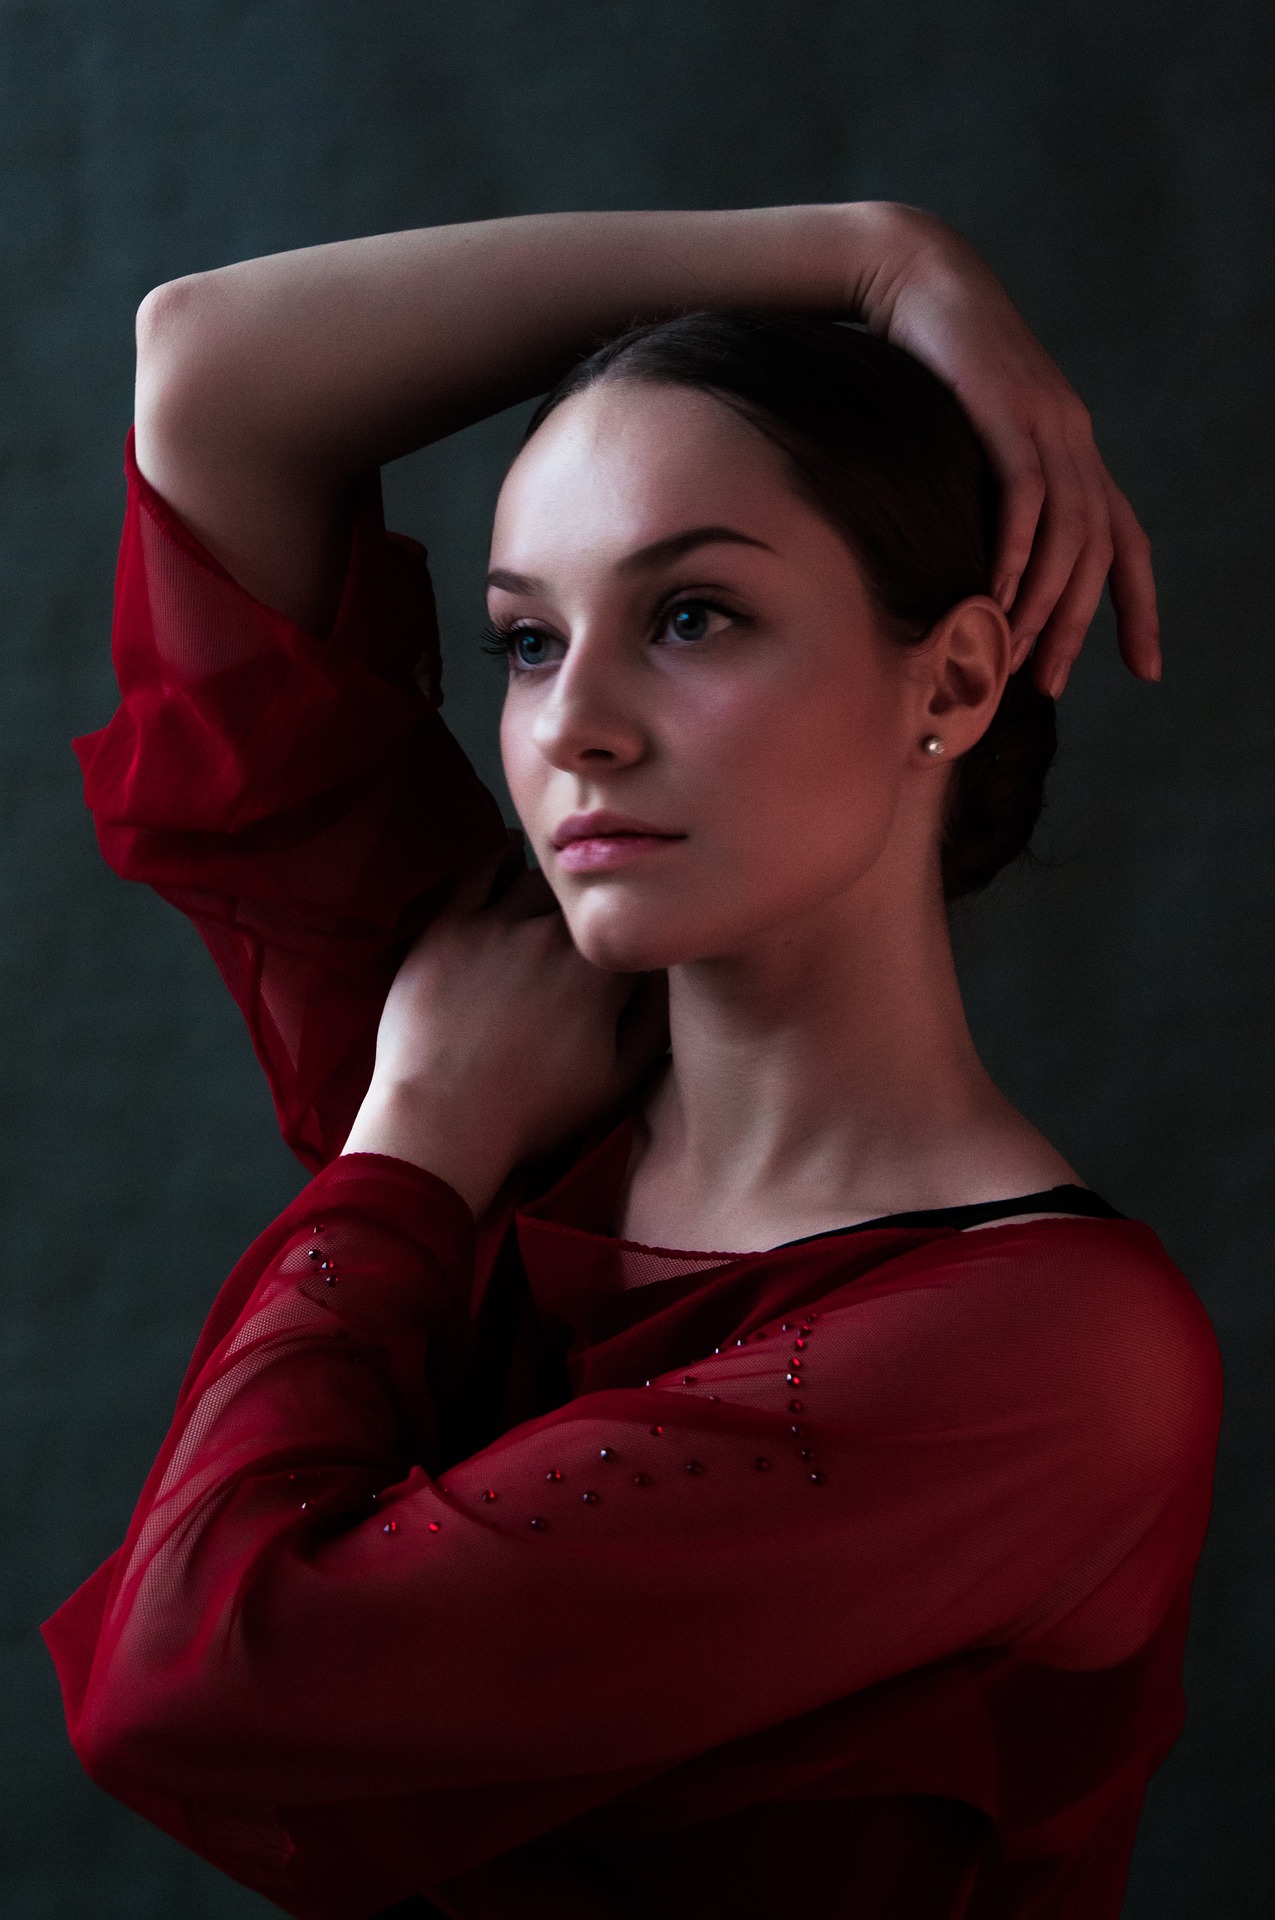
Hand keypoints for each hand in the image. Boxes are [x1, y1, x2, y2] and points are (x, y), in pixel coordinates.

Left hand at [342, 838, 668, 1213]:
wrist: (441, 1119)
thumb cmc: (533, 1111)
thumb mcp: (618, 1081)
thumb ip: (656, 1022)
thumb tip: (672, 979)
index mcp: (601, 970)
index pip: (637, 927)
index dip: (642, 933)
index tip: (640, 940)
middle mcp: (553, 932)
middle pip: (590, 897)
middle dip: (597, 908)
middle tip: (592, 923)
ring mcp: (498, 923)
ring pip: (542, 878)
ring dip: (555, 889)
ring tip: (556, 899)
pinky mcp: (450, 925)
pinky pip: (481, 870)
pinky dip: (501, 858)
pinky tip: (510, 857)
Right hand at [857, 210, 1159, 699]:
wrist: (922, 281)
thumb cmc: (939, 369)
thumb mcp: (978, 438)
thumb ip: (994, 494)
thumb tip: (981, 568)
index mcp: (1078, 453)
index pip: (1126, 544)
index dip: (1140, 609)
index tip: (1146, 669)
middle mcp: (1076, 439)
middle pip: (1098, 551)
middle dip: (1077, 625)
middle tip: (1046, 682)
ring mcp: (1046, 422)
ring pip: (1068, 529)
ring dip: (1044, 598)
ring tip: (1010, 648)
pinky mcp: (1004, 407)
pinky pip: (1025, 489)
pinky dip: (1017, 545)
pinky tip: (999, 589)